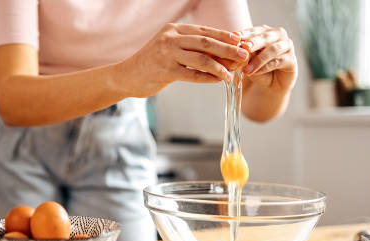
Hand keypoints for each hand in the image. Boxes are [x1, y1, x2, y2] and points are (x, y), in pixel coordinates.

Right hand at [117, 23, 249, 97]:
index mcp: (174, 30)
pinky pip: (192, 74)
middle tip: (243, 55)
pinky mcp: (164, 71)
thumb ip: (190, 48)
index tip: (239, 41)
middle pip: (205, 42)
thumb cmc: (151, 64)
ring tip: (231, 73)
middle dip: (227, 49)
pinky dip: (207, 78)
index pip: (204, 31)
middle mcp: (170, 38)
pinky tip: (217, 80)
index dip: (223, 36)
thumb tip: (218, 52)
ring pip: (200, 58)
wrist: (126, 76)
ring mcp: (166, 54)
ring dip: (219, 66)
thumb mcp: (169, 49)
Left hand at [238, 25, 297, 92]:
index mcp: (265, 31)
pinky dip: (264, 67)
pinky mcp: (291, 60)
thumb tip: (237, 48)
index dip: (244, 34)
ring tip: (246, 69)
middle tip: (243, 47)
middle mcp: (278, 35)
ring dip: (258, 59)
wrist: (269, 85)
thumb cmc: (256, 69)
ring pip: (273, 49)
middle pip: (265, 37)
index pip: (254, 30)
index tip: (233, 37)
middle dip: (253, 42)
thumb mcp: (247, 60)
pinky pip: (277, 62)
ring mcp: (287, 46)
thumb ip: (244, 53)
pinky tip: (254, 73)